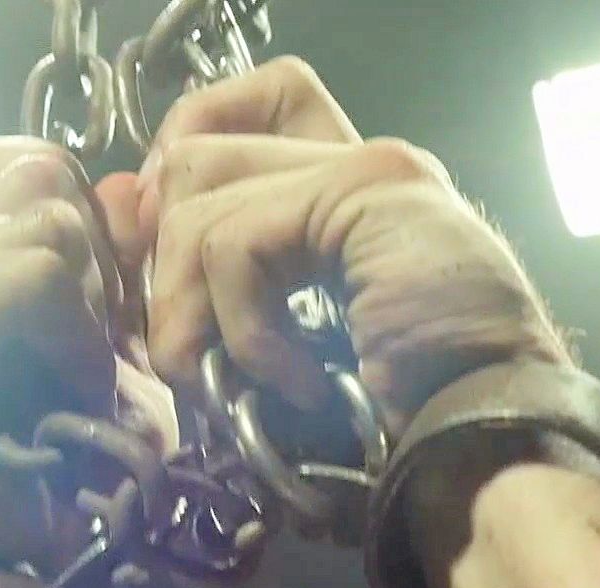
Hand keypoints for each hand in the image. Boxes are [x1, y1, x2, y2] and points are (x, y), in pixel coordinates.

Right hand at [0, 138, 175, 583]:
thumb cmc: (37, 492)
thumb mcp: (86, 365)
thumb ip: (90, 280)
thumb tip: (130, 194)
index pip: (17, 166)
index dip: (81, 209)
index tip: (106, 300)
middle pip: (40, 177)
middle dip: (92, 268)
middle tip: (87, 362)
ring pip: (48, 223)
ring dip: (84, 318)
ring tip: (70, 393)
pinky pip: (37, 276)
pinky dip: (71, 343)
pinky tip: (64, 403)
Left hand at [138, 58, 572, 434]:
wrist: (480, 455)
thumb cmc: (386, 431)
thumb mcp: (267, 354)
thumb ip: (205, 276)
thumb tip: (119, 205)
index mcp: (338, 198)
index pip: (221, 122)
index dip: (168, 189)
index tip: (168, 286)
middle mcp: (354, 164)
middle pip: (192, 154)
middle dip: (164, 269)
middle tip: (199, 358)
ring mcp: (365, 169)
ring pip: (197, 197)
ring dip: (195, 316)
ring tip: (249, 384)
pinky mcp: (365, 190)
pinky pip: (235, 244)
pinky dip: (246, 333)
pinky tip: (300, 381)